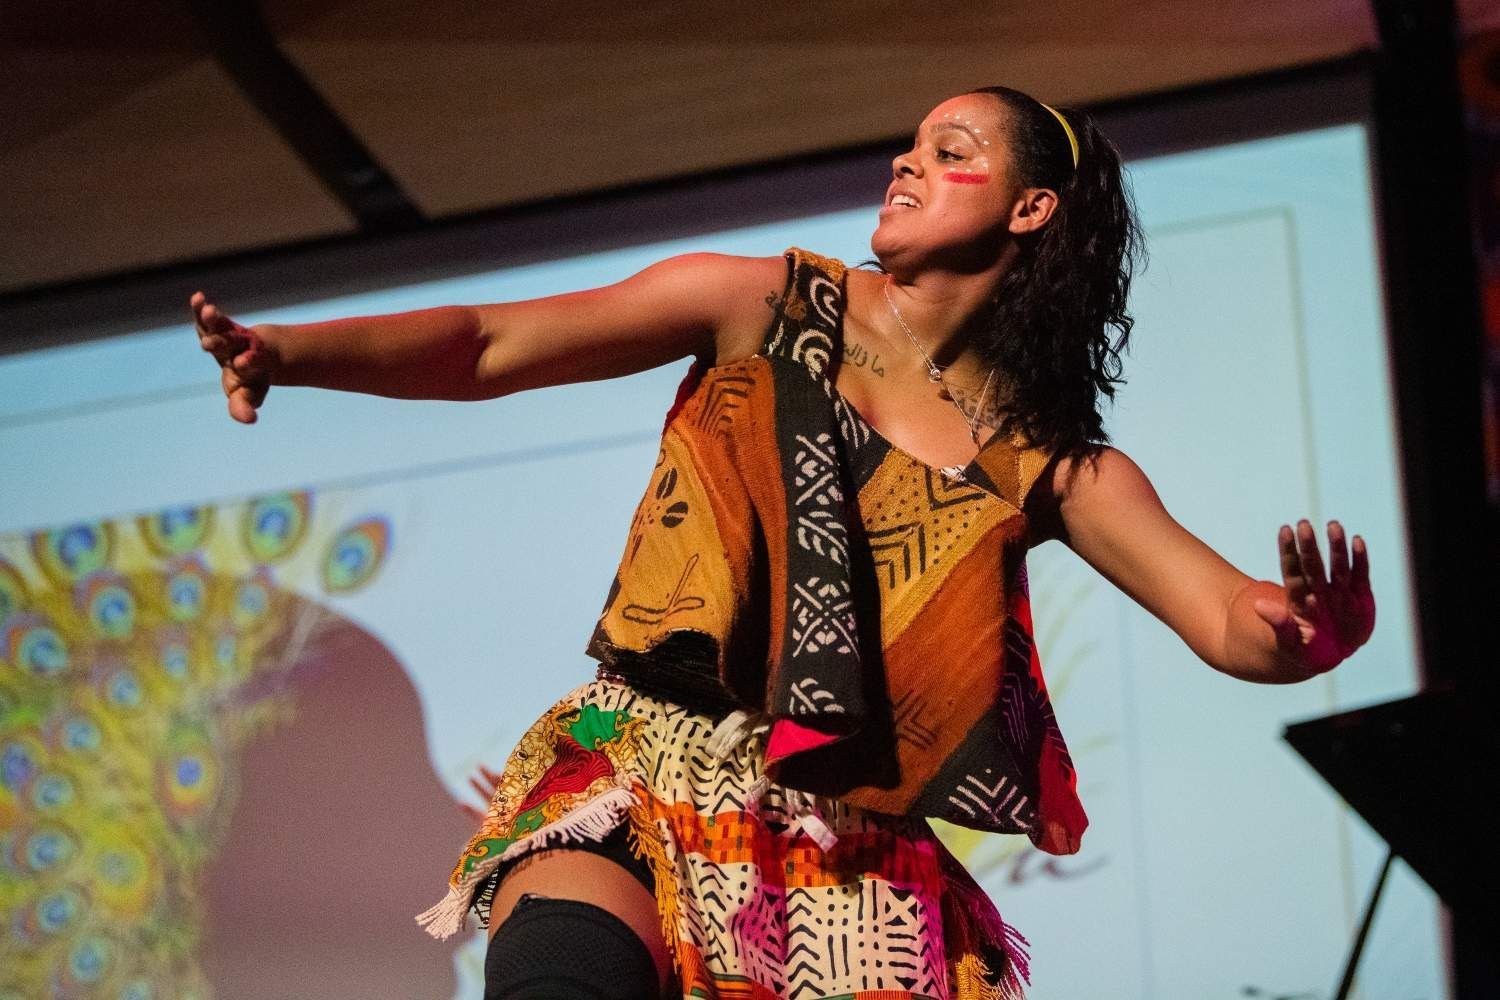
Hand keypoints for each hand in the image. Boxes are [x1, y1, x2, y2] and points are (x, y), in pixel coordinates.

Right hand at [191, 290, 277, 423]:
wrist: (260, 355)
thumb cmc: (251, 379)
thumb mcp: (248, 394)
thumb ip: (244, 406)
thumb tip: (249, 420)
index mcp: (252, 365)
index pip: (251, 362)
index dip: (248, 362)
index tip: (242, 364)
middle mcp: (241, 348)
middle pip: (232, 342)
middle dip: (223, 341)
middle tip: (210, 343)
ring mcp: (229, 335)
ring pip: (221, 326)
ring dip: (213, 320)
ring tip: (207, 310)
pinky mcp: (218, 325)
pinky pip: (208, 317)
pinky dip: (200, 309)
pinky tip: (197, 297)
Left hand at [1253, 519, 1375, 675]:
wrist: (1326, 655)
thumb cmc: (1301, 650)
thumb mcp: (1287, 644)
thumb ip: (1278, 625)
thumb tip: (1257, 605)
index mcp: (1299, 600)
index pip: (1291, 571)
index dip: (1288, 552)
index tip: (1285, 530)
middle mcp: (1318, 591)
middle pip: (1312, 564)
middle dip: (1308, 545)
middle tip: (1304, 523)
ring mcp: (1339, 593)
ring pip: (1337, 565)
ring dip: (1336, 546)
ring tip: (1333, 525)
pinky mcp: (1359, 598)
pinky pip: (1359, 575)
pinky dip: (1359, 559)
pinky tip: (1357, 541)